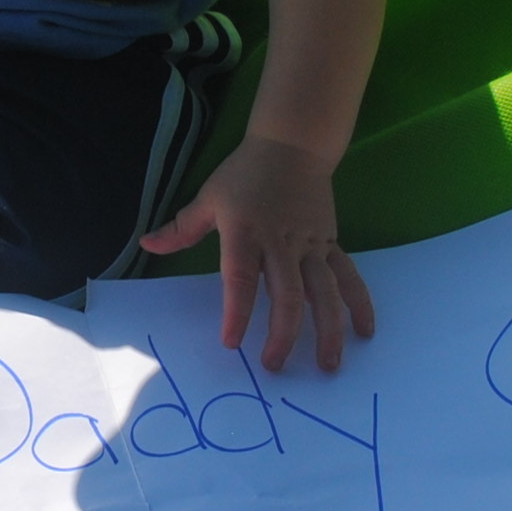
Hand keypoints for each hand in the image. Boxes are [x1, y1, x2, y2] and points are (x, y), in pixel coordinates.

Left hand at [138, 134, 376, 373]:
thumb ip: (181, 229)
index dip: (237, 312)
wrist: (293, 145)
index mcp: (246, 233)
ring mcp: (311, 246)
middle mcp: (282, 243)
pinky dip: (359, 304)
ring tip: (328, 365)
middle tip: (274, 365)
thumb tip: (147, 244)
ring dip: (328, 329)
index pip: (241, 279)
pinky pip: (348, 277)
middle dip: (283, 334)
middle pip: (287, 295)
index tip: (232, 342)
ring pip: (324, 292)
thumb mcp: (208, 197)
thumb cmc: (245, 173)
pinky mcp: (330, 244)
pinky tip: (364, 332)